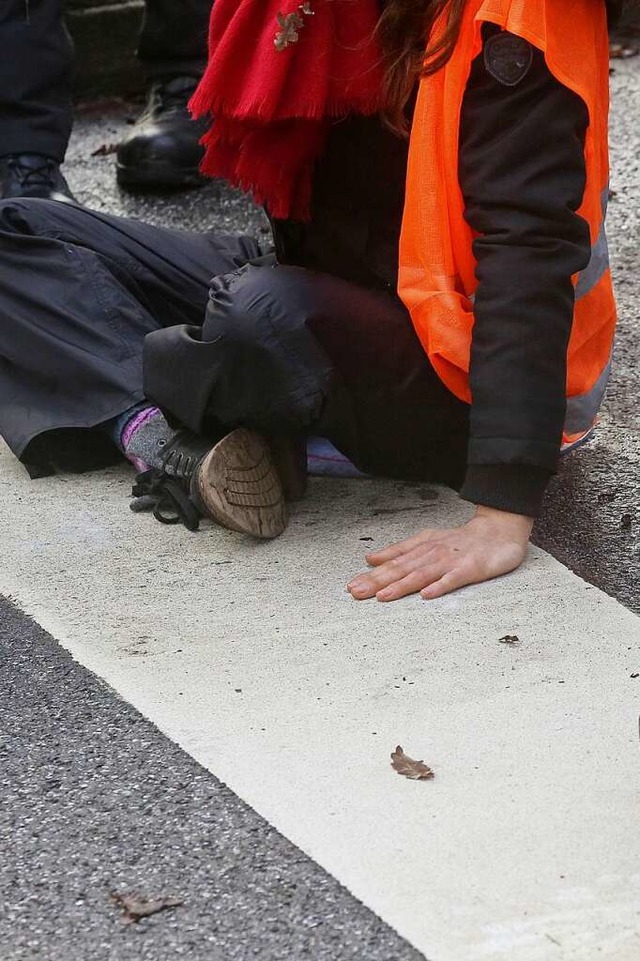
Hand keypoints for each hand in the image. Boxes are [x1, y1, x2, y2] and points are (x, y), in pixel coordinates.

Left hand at [347, 505, 532, 601]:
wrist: (498, 530)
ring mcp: (451, 561)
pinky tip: (426, 595)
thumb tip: (370, 558)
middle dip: (377, 582)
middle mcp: (431, 554)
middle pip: (401, 570)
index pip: (392, 564)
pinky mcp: (470, 569)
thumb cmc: (461, 540)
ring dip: (401, 585)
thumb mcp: (425, 541)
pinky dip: (440, 586)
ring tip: (383, 597)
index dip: (371, 575)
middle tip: (356, 593)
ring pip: (422, 574)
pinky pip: (453, 579)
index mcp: (420, 549)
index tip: (350, 587)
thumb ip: (399, 550)